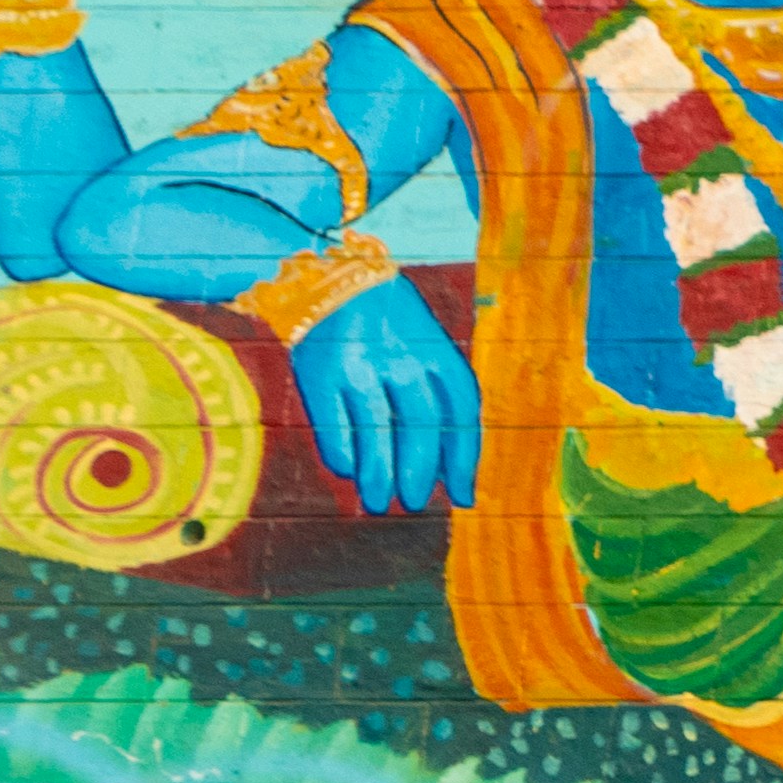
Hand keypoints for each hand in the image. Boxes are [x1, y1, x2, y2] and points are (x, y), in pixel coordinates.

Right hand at [291, 282, 481, 515]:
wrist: (329, 279)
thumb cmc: (387, 323)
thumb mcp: (424, 343)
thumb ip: (436, 392)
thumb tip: (447, 466)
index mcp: (435, 348)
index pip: (462, 409)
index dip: (465, 457)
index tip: (463, 494)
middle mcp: (400, 357)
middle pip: (421, 425)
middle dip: (419, 471)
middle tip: (414, 502)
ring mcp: (358, 364)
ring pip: (376, 431)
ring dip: (378, 475)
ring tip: (380, 502)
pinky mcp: (318, 373)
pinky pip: (333, 425)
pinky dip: (342, 454)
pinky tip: (348, 471)